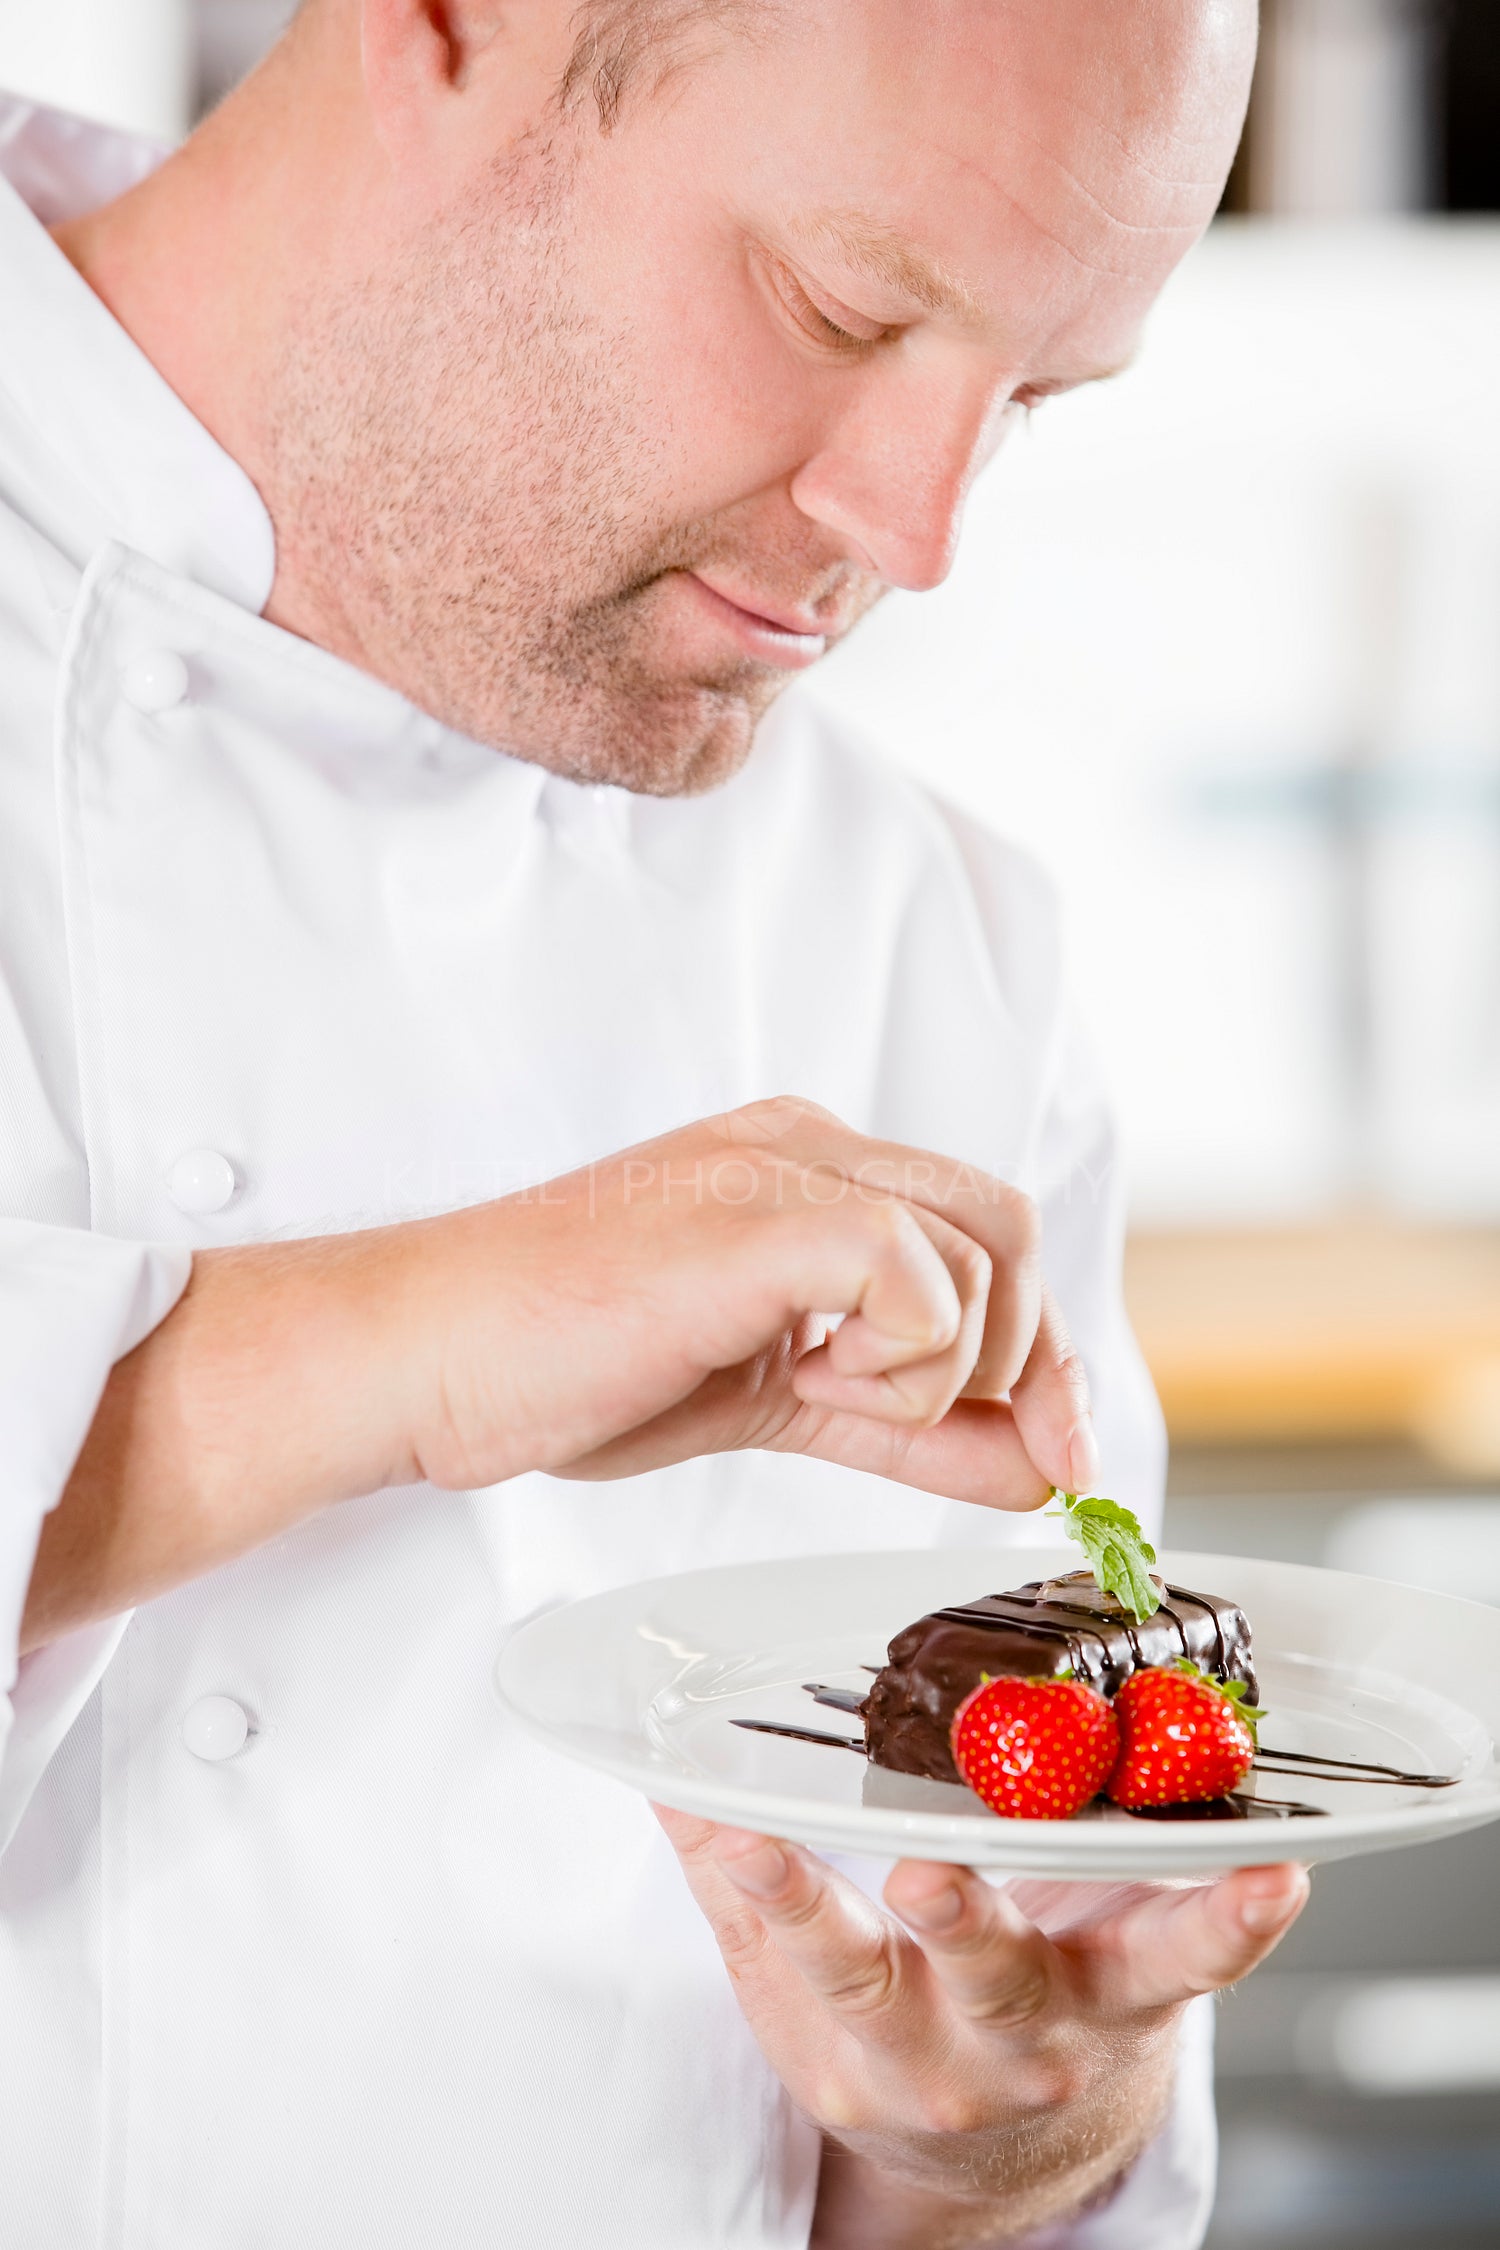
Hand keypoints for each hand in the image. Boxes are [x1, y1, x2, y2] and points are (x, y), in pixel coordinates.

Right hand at [398, 1095, 1093, 1499]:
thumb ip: (902, 1424)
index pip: (982, 1234)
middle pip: (1007, 1227)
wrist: (429, 1355)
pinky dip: (896, 1359)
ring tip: (820, 1398)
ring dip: (936, 1370)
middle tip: (1010, 1457)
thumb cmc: (563, 1363)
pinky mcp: (757, 1218)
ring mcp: (781, 1169)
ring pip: (978, 1253)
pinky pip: (914, 1276)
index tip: (1057, 1455)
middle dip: (1034, 1362)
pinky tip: (805, 1382)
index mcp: (804, 1170)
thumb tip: (1030, 1469)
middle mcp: (805, 1147)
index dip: (1043, 1350)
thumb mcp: (773, 1400)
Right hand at [656, 1804, 1308, 2248]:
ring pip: (1094, 1968)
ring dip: (1123, 1922)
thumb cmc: (884, 2025)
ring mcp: (1065, 2023)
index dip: (772, 1891)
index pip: (811, 1956)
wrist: (995, 2150)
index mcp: (863, 2035)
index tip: (739, 1829)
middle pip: (952, 1975)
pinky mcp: (1142, 1997)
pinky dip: (1238, 1920)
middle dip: (945, 1921)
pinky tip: (1277, 1874)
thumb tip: (666, 1774)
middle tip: (930, 1868)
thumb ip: (735, 1878)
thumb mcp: (791, 1982)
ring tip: (1157, 1869)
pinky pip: (1196, 1963)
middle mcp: (967, 2043)